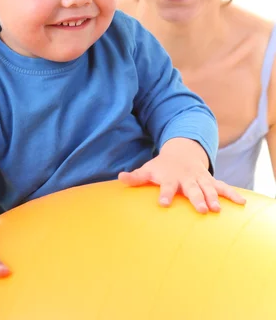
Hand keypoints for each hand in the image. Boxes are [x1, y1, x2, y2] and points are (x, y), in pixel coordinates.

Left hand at [118, 137, 245, 213]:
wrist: (182, 152)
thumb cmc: (162, 167)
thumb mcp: (148, 170)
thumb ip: (136, 177)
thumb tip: (120, 178)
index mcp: (170, 178)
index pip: (166, 187)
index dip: (165, 195)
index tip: (163, 204)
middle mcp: (187, 179)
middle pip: (191, 189)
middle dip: (196, 198)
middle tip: (201, 210)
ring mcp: (200, 179)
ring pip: (208, 188)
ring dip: (213, 198)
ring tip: (217, 209)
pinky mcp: (210, 181)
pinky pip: (223, 187)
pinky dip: (232, 194)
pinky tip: (242, 203)